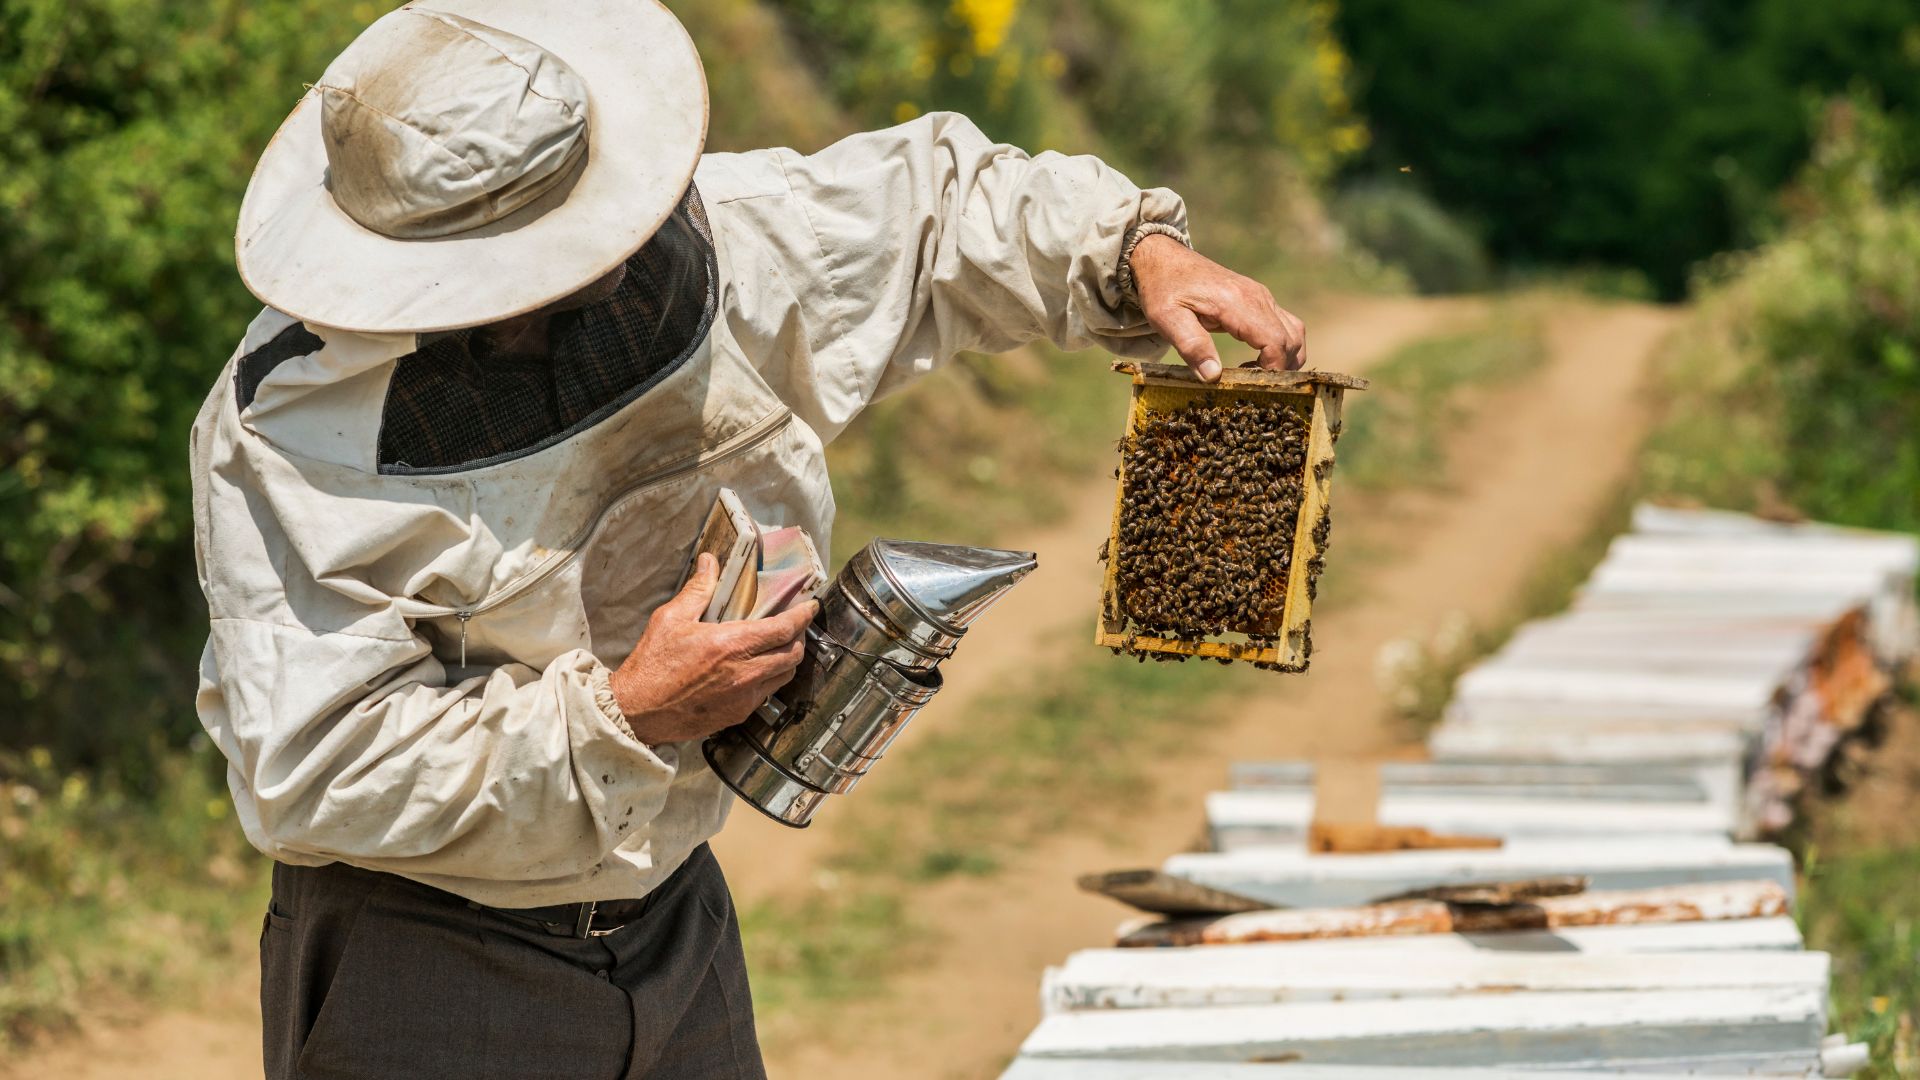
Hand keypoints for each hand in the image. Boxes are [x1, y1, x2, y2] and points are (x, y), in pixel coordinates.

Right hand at [609, 554, 816, 744]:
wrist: (637, 712)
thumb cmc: (651, 666)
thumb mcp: (671, 619)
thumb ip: (697, 590)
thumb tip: (709, 562)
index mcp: (730, 646)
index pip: (784, 629)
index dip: (802, 616)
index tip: (810, 607)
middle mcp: (744, 674)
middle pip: (793, 654)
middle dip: (799, 637)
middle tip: (794, 625)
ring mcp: (743, 698)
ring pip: (784, 677)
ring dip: (788, 659)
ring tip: (779, 646)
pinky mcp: (737, 715)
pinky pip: (766, 694)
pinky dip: (770, 679)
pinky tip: (757, 669)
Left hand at [1129, 233, 1306, 380]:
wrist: (1164, 258)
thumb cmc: (1163, 288)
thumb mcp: (1167, 319)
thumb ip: (1191, 346)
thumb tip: (1213, 375)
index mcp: (1237, 303)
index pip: (1275, 341)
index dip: (1272, 369)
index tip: (1255, 386)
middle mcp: (1258, 297)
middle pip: (1291, 339)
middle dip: (1281, 368)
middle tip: (1253, 385)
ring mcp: (1261, 296)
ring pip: (1293, 332)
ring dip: (1285, 357)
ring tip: (1255, 374)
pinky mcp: (1259, 299)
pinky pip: (1284, 325)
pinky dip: (1280, 346)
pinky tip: (1255, 361)